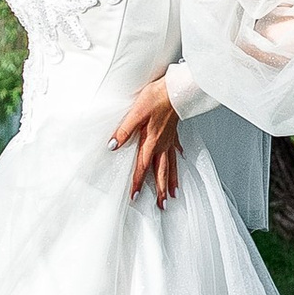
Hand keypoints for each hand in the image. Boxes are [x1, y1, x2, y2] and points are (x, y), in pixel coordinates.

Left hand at [112, 78, 181, 205]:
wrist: (177, 88)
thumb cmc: (157, 97)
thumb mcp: (135, 113)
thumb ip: (124, 131)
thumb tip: (112, 146)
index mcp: (151, 142)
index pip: (143, 167)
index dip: (138, 183)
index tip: (136, 197)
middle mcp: (162, 144)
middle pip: (161, 172)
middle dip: (161, 190)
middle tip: (162, 206)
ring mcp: (170, 139)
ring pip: (172, 165)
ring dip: (172, 181)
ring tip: (174, 194)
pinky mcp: (175, 131)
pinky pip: (177, 149)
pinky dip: (178, 157)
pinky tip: (181, 158)